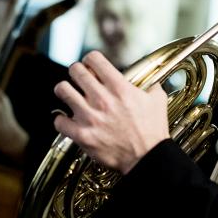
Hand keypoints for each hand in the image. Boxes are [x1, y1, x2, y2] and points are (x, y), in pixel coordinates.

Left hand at [53, 51, 168, 173]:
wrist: (147, 158)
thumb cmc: (152, 132)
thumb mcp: (158, 102)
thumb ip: (152, 88)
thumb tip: (152, 84)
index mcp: (119, 87)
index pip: (94, 58)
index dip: (90, 59)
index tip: (90, 65)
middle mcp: (102, 99)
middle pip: (75, 70)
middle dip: (76, 72)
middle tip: (78, 79)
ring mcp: (90, 117)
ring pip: (62, 90)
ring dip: (65, 91)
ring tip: (69, 95)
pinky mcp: (82, 135)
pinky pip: (59, 121)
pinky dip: (62, 120)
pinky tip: (69, 121)